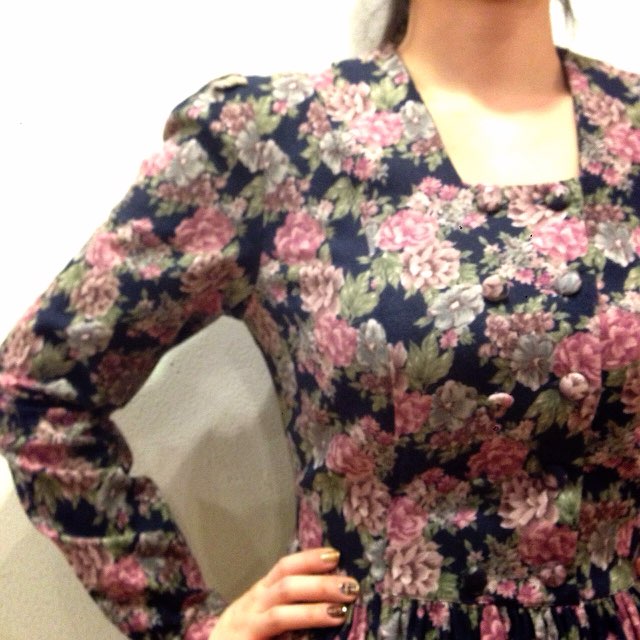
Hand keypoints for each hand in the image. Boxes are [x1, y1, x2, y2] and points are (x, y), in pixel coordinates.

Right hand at [209, 547, 358, 638]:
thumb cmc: (243, 635)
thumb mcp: (262, 614)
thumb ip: (286, 603)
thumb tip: (329, 595)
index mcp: (258, 594)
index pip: (284, 567)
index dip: (309, 559)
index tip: (336, 555)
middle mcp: (251, 606)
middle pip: (286, 587)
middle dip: (319, 584)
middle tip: (350, 586)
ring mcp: (246, 626)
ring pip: (280, 616)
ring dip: (312, 612)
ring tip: (339, 612)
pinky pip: (273, 637)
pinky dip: (298, 637)